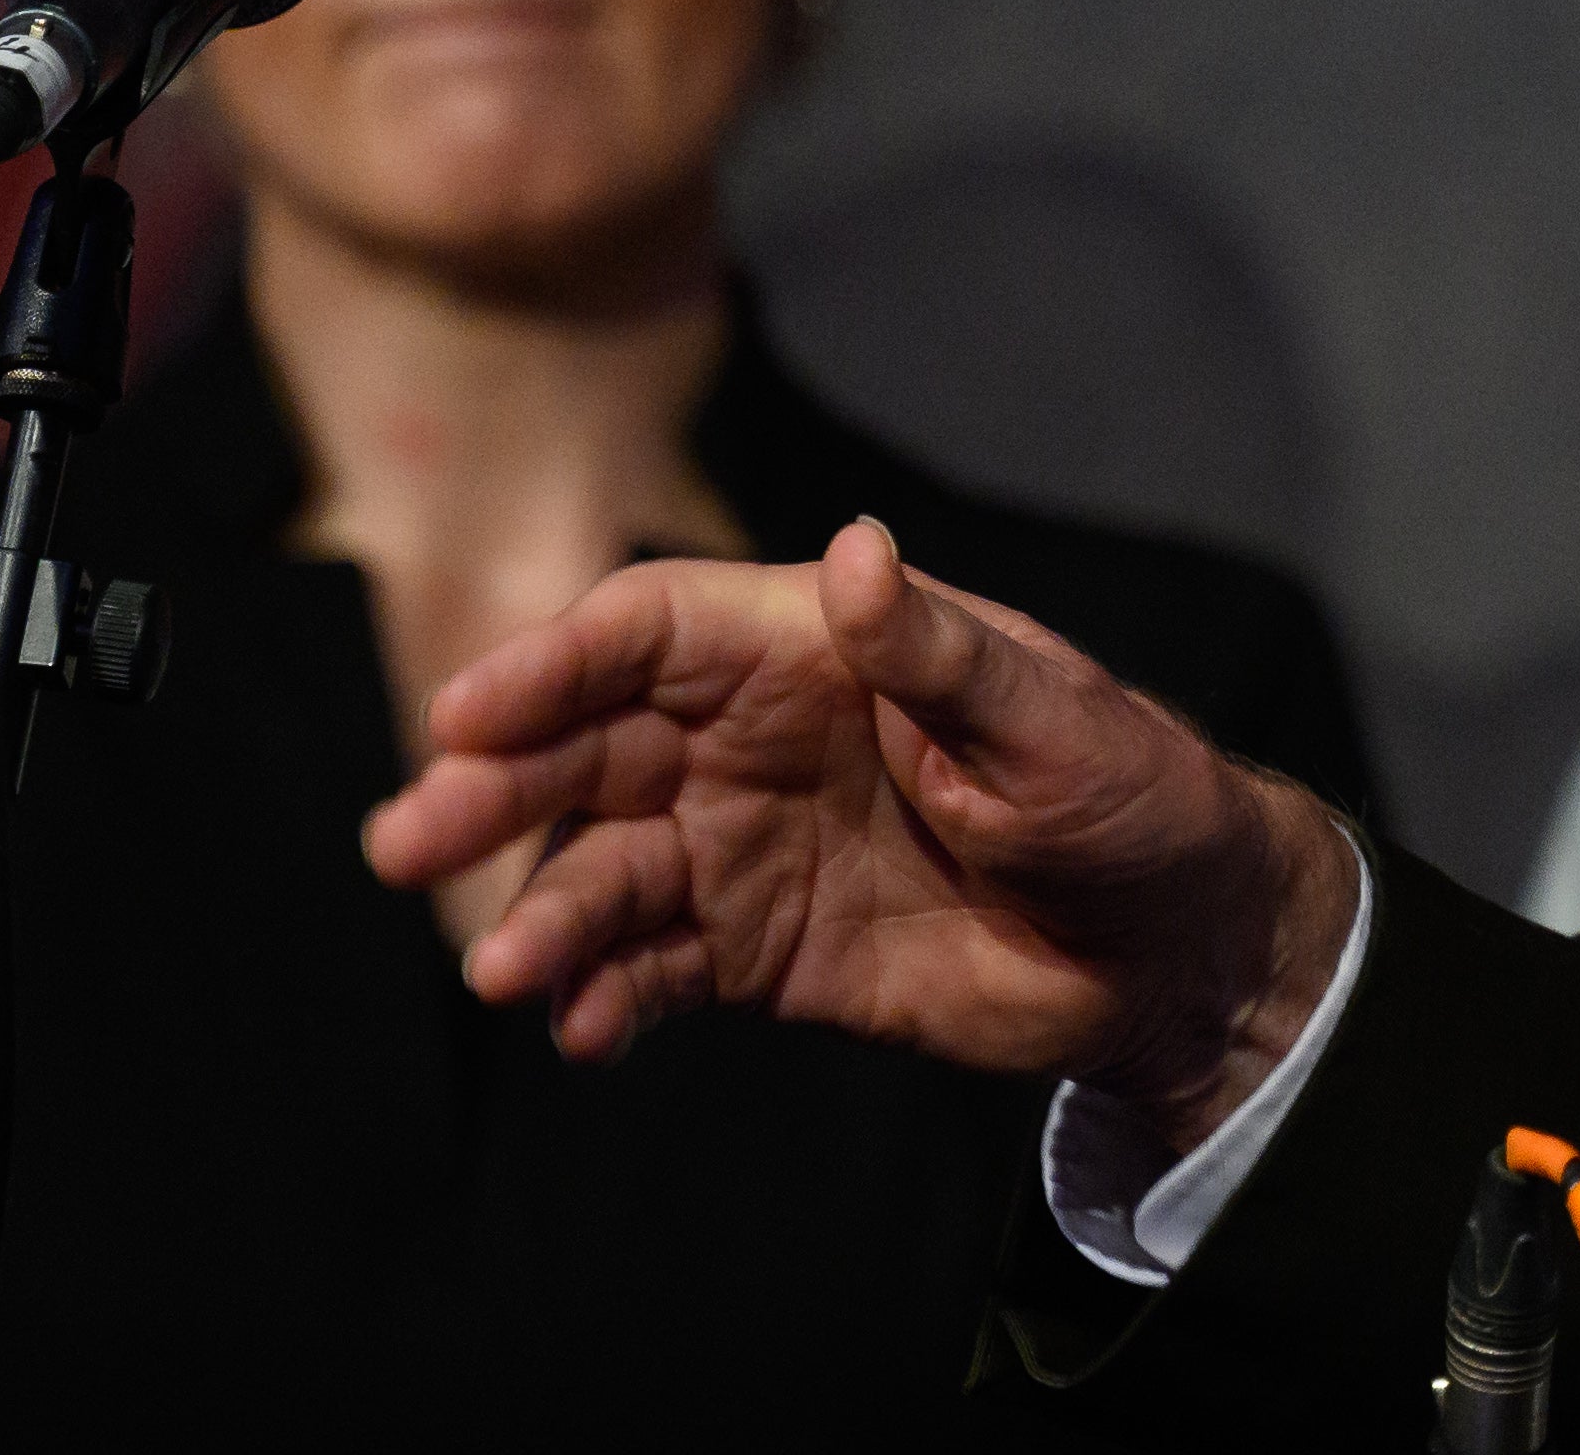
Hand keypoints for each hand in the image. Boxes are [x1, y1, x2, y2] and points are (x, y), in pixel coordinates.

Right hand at [361, 516, 1355, 1153]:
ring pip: (602, 867)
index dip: (552, 664)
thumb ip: (936, 653)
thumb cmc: (1129, 795)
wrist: (1173, 947)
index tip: (465, 713)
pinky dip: (607, 997)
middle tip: (406, 846)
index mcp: (812, 651)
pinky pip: (654, 969)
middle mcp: (753, 740)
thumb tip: (856, 550)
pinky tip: (585, 1029)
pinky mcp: (761, 952)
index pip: (647, 632)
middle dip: (492, 790)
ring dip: (541, 913)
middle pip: (586, 749)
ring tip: (507, 973)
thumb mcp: (1046, 719)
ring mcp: (746, 847)